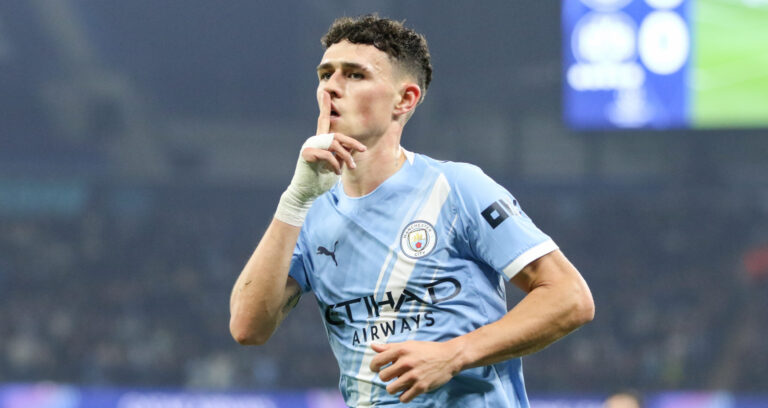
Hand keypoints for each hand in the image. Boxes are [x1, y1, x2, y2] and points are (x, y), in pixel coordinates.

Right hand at [274, 92, 365, 225]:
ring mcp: (309, 146)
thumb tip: (355, 147)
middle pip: (336, 135)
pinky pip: (327, 154)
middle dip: (351, 142)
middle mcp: (314, 140)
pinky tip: (335, 173)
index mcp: (320, 141)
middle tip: (363, 150)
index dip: (324, 106)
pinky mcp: (306, 154)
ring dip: (345, 156)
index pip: (323, 120)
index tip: (326, 93)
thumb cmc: (320, 180)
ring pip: (334, 143)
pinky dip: (335, 164)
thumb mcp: (337, 165)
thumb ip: (344, 154)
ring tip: (350, 167)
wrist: (306, 193)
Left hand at [370, 341, 462, 402]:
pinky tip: (407, 391)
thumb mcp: (408, 345)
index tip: (376, 368)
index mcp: (401, 350)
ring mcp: (414, 375)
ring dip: (393, 388)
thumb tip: (372, 346)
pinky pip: (403, 398)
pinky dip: (403, 396)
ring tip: (400, 384)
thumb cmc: (427, 350)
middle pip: (382, 377)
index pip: (377, 361)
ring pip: (391, 389)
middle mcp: (406, 363)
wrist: (449, 357)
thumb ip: (390, 347)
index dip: (373, 366)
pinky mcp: (421, 387)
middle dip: (386, 378)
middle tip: (393, 376)